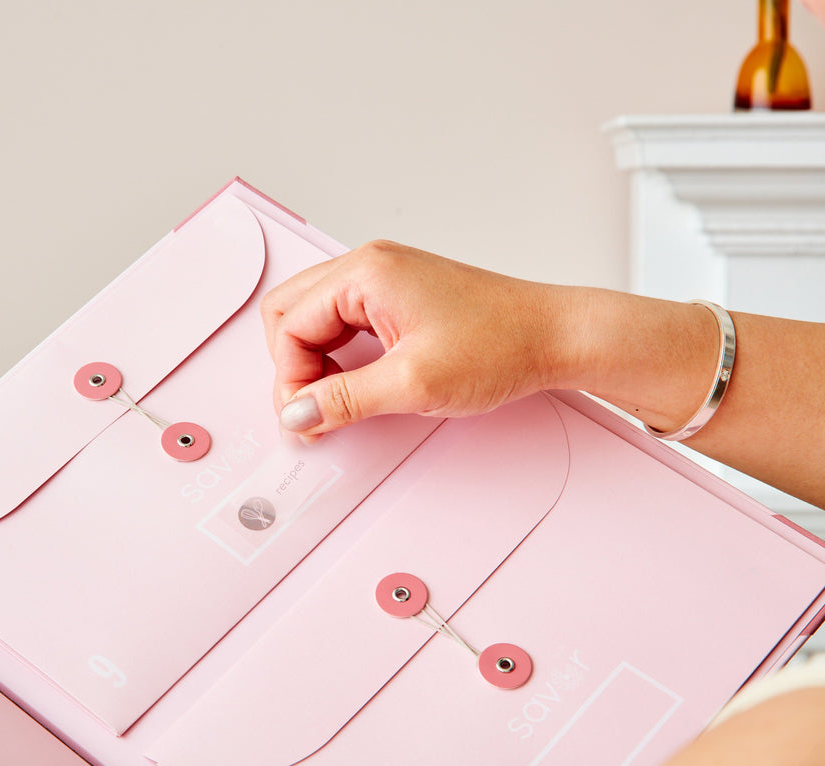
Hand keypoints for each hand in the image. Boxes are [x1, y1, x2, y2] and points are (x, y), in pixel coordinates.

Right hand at [260, 240, 566, 436]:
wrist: (557, 336)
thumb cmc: (502, 345)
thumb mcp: (413, 384)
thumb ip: (345, 400)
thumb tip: (298, 413)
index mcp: (366, 273)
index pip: (290, 324)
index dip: (291, 378)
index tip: (307, 418)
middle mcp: (370, 265)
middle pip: (291, 311)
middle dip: (294, 364)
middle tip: (314, 409)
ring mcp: (385, 277)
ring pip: (315, 316)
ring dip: (315, 359)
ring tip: (337, 399)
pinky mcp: (400, 294)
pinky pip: (344, 320)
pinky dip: (339, 352)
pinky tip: (357, 381)